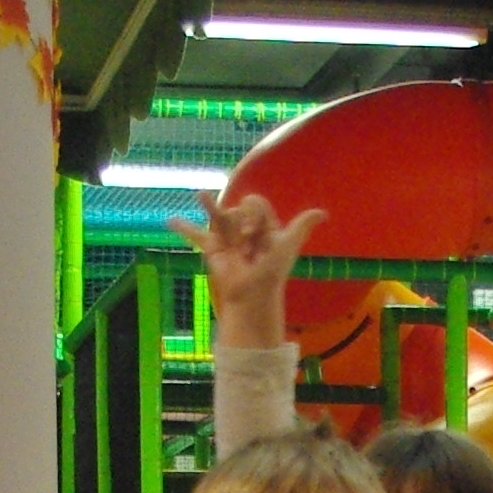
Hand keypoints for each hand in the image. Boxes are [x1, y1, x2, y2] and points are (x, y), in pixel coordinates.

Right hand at [172, 193, 322, 348]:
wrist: (251, 296)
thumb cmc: (271, 273)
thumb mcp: (287, 246)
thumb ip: (301, 226)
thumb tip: (323, 213)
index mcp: (263, 227)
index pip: (255, 204)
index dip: (254, 213)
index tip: (255, 233)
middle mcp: (245, 230)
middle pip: (238, 208)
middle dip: (241, 220)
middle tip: (245, 244)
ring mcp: (227, 238)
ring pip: (218, 215)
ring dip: (211, 206)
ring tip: (201, 195)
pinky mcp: (212, 249)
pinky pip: (196, 236)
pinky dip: (183, 228)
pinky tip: (170, 220)